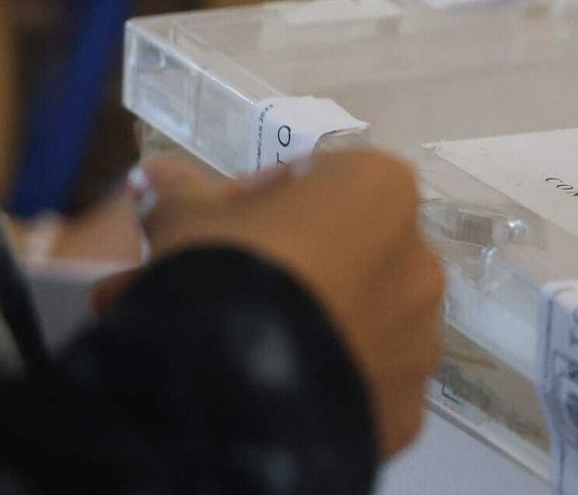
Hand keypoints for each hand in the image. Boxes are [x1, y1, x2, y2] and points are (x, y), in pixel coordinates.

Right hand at [136, 153, 443, 455]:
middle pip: (352, 252)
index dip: (262, 202)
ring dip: (321, 325)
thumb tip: (155, 174)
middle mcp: (419, 258)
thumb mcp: (186, 220)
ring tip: (251, 350)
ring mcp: (423, 335)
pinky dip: (332, 385)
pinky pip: (367, 383)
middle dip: (296, 266)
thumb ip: (182, 191)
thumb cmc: (222, 273)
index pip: (322, 181)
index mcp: (382, 189)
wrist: (232, 393)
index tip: (220, 230)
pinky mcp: (410, 403)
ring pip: (367, 320)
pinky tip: (278, 393)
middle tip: (230, 291)